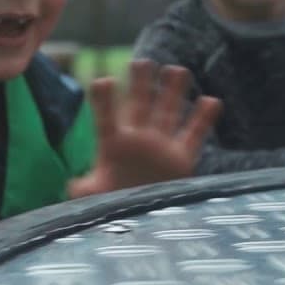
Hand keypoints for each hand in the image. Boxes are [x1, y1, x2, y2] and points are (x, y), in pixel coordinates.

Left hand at [68, 60, 221, 197]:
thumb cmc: (115, 205)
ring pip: (167, 112)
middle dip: (140, 85)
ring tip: (176, 70)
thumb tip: (74, 186)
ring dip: (172, 92)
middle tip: (142, 62)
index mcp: (113, 146)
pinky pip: (194, 135)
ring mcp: (161, 146)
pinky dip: (203, 119)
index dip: (103, 101)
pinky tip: (211, 101)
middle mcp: (138, 140)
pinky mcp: (182, 158)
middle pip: (139, 106)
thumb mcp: (96, 199)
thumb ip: (86, 190)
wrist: (142, 222)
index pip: (106, 119)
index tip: (103, 81)